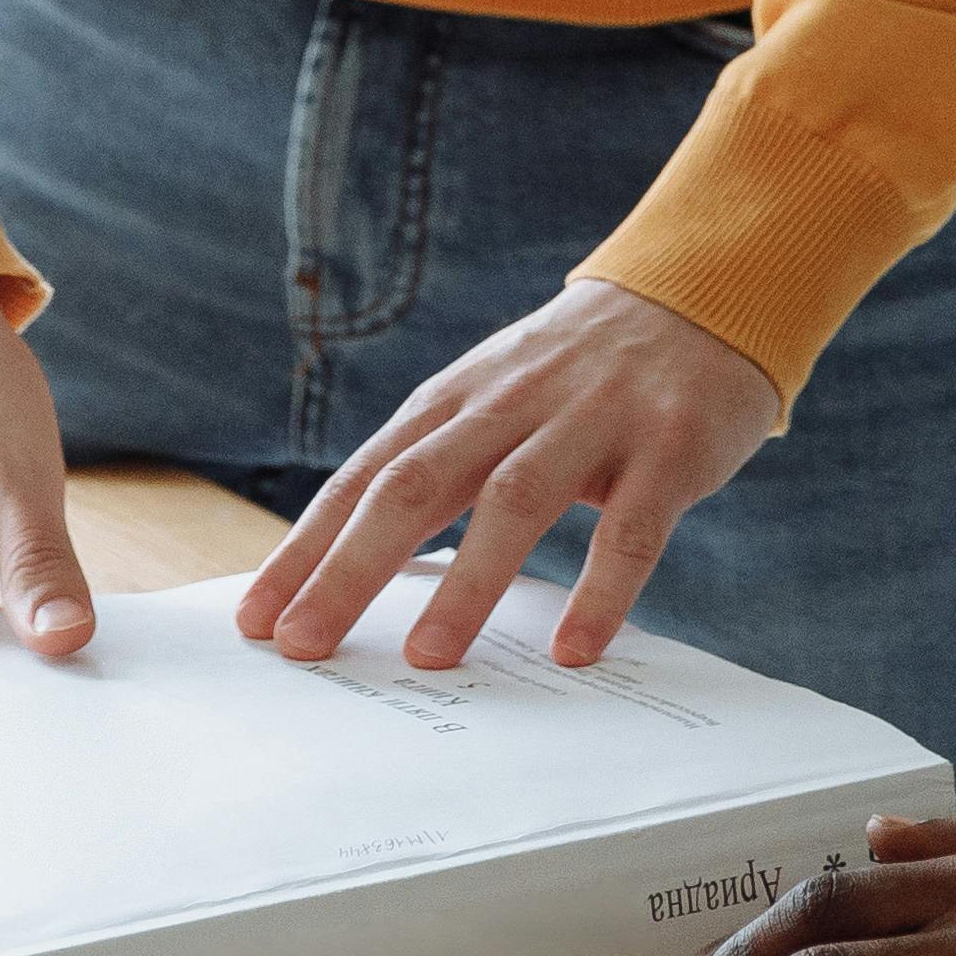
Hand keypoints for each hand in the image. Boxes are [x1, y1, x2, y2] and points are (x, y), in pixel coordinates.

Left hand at [231, 277, 782, 673]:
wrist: (698, 297)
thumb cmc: (573, 374)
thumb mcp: (490, 399)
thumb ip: (432, 466)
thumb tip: (346, 565)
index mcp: (454, 400)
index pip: (363, 479)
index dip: (307, 549)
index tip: (256, 619)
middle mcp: (510, 404)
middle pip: (415, 485)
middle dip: (351, 569)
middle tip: (305, 644)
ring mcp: (591, 421)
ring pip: (514, 501)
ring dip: (466, 583)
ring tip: (427, 659)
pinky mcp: (668, 445)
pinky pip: (632, 528)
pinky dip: (602, 591)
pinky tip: (575, 649)